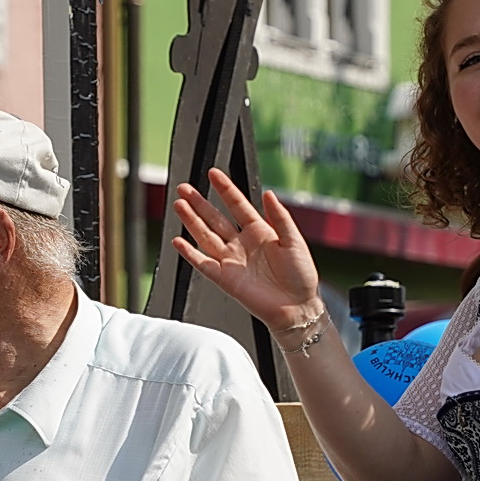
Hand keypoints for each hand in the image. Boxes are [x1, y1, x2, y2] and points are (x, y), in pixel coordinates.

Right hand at [172, 168, 323, 331]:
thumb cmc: (301, 275)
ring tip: (179, 205)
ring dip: (191, 221)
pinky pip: (203, 263)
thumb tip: (268, 193)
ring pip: (205, 237)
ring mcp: (231, 261)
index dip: (225, 189)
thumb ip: (280, 217)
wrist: (297, 307)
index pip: (237, 205)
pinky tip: (178, 241)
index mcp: (260, 231)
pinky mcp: (225, 279)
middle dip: (199, 203)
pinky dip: (190, 253)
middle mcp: (242, 244)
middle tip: (184, 188)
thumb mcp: (294, 240)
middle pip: (215, 219)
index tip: (213, 173)